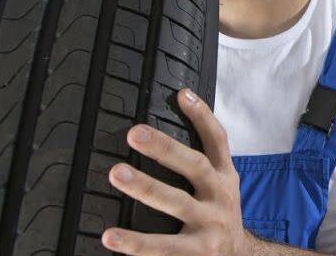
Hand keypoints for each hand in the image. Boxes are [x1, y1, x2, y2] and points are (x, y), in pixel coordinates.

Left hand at [103, 89, 255, 255]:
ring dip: (145, 186)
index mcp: (225, 178)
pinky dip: (135, 243)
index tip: (182, 95)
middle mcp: (220, 197)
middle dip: (165, 147)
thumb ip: (203, 164)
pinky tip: (110, 237)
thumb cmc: (220, 219)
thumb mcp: (222, 188)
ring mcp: (210, 226)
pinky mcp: (197, 253)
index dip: (202, 116)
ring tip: (116, 173)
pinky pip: (163, 248)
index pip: (218, 141)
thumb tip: (167, 130)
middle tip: (135, 133)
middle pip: (194, 166)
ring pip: (176, 203)